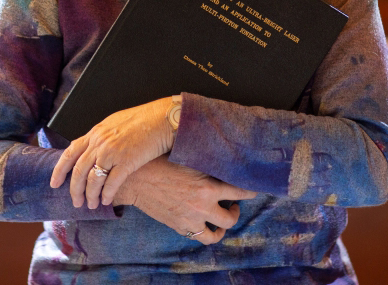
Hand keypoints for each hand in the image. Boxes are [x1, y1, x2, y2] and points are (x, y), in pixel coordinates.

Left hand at [50, 96, 176, 207]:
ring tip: (90, 205)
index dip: (59, 170)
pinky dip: (107, 194)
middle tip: (75, 202)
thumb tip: (89, 149)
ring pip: (94, 179)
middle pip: (79, 170)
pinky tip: (106, 201)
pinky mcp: (127, 161)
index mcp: (94, 133)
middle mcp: (100, 143)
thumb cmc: (139, 121)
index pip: (69, 153)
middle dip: (75, 189)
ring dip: (90, 195)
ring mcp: (112, 152)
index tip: (54, 183)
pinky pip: (112, 182)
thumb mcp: (111, 124)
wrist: (160, 119)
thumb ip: (99, 138)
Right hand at [114, 156, 256, 244]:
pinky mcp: (179, 226)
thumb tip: (224, 152)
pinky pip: (198, 236)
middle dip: (236, 211)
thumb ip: (206, 160)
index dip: (251, 190)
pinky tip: (202, 222)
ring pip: (217, 233)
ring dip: (222, 227)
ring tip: (220, 217)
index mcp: (208, 186)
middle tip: (233, 203)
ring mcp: (191, 219)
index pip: (242, 192)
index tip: (254, 188)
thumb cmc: (157, 162)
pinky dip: (204, 232)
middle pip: (231, 218)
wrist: (133, 179)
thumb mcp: (185, 157)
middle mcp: (202, 206)